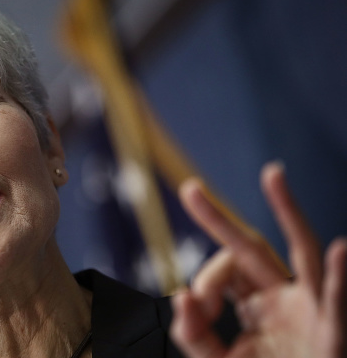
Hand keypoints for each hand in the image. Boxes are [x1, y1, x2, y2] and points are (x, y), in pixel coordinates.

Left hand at [171, 162, 346, 357]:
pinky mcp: (333, 334)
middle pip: (251, 249)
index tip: (191, 307)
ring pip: (301, 254)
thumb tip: (178, 296)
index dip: (202, 282)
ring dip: (288, 212)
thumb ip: (195, 334)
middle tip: (188, 190)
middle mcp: (284, 297)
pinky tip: (340, 251)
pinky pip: (337, 305)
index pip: (222, 274)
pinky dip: (340, 279)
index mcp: (258, 303)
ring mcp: (310, 310)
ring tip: (271, 174)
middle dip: (218, 221)